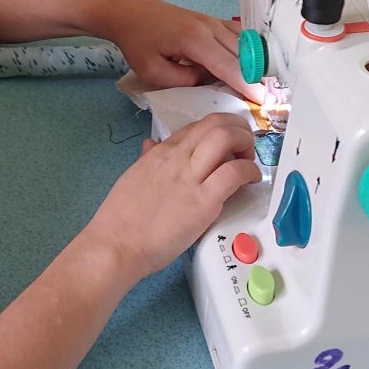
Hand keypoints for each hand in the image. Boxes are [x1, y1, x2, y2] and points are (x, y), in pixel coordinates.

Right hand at [81, 113, 260, 283]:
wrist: (117, 244)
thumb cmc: (121, 218)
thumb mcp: (133, 177)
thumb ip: (146, 159)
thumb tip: (150, 144)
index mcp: (160, 152)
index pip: (197, 126)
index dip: (219, 128)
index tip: (228, 143)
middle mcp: (176, 157)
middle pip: (215, 123)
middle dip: (238, 128)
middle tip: (245, 146)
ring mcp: (190, 177)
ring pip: (226, 138)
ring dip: (246, 143)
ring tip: (249, 161)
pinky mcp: (204, 201)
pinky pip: (234, 173)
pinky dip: (250, 171)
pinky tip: (251, 180)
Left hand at [93, 0, 263, 101]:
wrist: (128, 12)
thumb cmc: (137, 42)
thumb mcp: (154, 72)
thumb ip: (185, 81)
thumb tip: (210, 81)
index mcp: (195, 40)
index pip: (228, 66)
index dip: (246, 84)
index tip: (262, 100)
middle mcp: (209, 27)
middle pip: (242, 54)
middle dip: (256, 76)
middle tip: (269, 98)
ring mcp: (212, 21)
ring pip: (243, 43)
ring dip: (254, 62)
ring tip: (262, 83)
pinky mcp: (210, 21)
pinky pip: (236, 34)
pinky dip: (246, 49)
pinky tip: (250, 62)